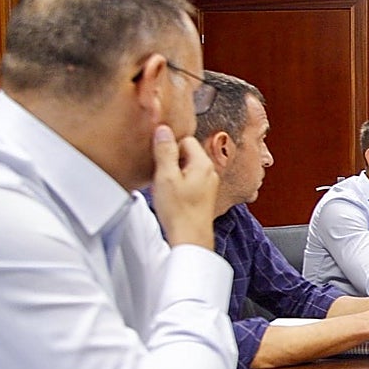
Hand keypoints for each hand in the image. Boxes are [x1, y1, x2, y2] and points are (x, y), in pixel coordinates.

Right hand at [150, 125, 218, 248]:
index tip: (159, 158)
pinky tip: (170, 196)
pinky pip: (188, 181)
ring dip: (173, 174)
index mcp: (203, 163)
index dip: (168, 146)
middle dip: (170, 160)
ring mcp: (208, 184)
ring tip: (165, 188)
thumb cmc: (180, 212)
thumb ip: (165, 151)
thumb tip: (163, 130)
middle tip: (161, 175)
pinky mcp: (203, 196)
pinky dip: (178, 185)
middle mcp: (210, 172)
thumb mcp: (166, 176)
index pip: (185, 139)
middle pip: (186, 153)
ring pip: (186, 168)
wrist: (191, 239)